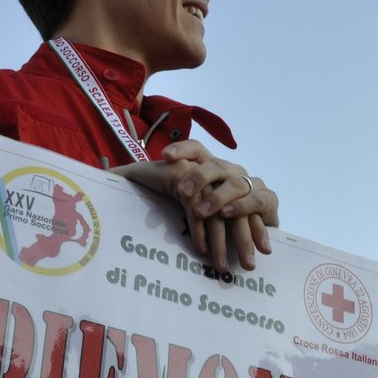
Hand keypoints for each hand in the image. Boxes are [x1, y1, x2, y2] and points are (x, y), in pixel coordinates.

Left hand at [111, 140, 277, 270]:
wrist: (257, 228)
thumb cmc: (211, 218)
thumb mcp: (184, 204)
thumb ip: (152, 187)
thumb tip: (109, 174)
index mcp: (208, 167)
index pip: (195, 150)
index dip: (181, 150)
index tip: (164, 156)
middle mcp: (229, 170)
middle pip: (213, 165)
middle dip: (198, 178)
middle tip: (182, 193)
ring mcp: (249, 182)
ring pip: (235, 183)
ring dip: (218, 199)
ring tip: (202, 213)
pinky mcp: (267, 199)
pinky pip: (257, 200)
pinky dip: (244, 208)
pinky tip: (231, 217)